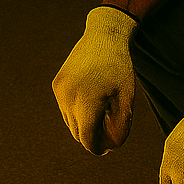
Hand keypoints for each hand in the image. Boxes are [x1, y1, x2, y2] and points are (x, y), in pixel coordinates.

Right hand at [52, 6, 137, 154]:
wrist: (104, 36)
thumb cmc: (120, 69)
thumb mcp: (126, 99)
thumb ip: (120, 128)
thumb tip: (109, 147)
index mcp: (87, 103)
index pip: (87, 140)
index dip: (98, 148)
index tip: (109, 147)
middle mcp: (69, 98)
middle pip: (78, 133)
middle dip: (92, 136)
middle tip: (109, 130)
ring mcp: (60, 91)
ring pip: (70, 122)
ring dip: (84, 123)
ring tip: (102, 111)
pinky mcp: (57, 84)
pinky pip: (65, 108)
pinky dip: (77, 110)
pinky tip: (92, 98)